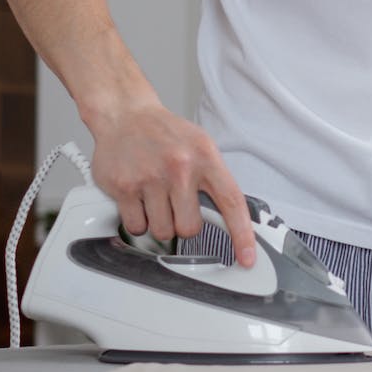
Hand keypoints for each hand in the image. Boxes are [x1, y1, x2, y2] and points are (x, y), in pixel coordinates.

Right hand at [86, 99, 257, 266]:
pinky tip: (138, 199)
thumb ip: (215, 179)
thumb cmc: (164, 133)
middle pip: (190, 228)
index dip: (242, 235)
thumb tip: (231, 217)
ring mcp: (150, 178)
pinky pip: (136, 227)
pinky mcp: (124, 187)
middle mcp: (179, 167)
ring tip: (155, 197)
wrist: (124, 114)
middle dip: (183, 224)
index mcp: (205, 157)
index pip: (232, 203)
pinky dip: (137, 220)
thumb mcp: (200, 146)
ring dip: (159, 222)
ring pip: (162, 231)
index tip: (247, 257)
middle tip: (175, 204)